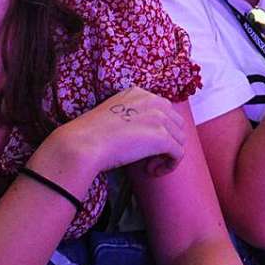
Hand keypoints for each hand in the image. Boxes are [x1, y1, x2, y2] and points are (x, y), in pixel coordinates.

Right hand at [60, 87, 186, 176]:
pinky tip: (151, 171)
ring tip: (148, 165)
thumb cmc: (92, 133)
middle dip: (167, 141)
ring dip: (167, 155)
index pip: (163, 110)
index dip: (158, 129)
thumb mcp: (113, 112)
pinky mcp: (162, 137)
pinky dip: (169, 166)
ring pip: (180, 139)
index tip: (144, 143)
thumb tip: (142, 132)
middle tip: (148, 156)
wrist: (84, 143)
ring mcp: (159, 118)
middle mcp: (153, 101)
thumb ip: (131, 114)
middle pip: (176, 123)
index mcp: (139, 93)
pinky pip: (178, 154)